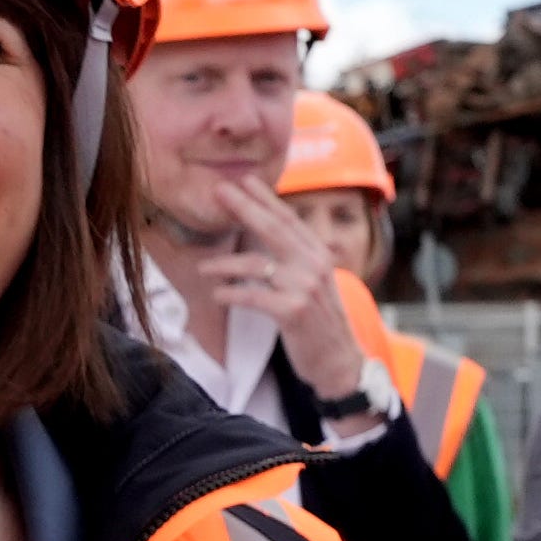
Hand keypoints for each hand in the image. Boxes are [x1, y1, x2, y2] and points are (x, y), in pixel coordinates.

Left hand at [206, 177, 374, 428]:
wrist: (338, 359)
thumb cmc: (316, 320)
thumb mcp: (311, 282)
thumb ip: (293, 258)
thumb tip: (265, 233)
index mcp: (318, 254)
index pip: (289, 219)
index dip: (265, 198)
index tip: (243, 180)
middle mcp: (314, 264)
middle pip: (273, 229)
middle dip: (244, 208)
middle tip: (219, 191)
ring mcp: (305, 287)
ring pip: (256, 265)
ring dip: (224, 265)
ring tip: (202, 268)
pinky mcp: (293, 311)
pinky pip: (253, 296)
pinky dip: (231, 294)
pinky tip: (217, 295)